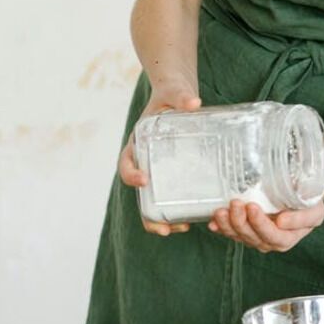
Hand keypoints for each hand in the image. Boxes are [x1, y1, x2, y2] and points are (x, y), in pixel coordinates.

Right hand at [119, 80, 201, 235]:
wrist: (179, 95)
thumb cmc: (172, 94)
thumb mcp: (175, 93)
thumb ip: (181, 96)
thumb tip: (193, 102)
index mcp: (138, 143)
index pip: (126, 162)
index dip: (131, 173)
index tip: (144, 180)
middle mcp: (145, 161)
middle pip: (139, 193)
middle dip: (147, 214)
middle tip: (163, 228)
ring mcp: (161, 170)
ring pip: (155, 200)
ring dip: (162, 218)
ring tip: (178, 230)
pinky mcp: (177, 173)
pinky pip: (174, 195)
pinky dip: (180, 209)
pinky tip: (196, 219)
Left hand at [207, 198, 323, 252]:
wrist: (301, 199)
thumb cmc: (309, 204)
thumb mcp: (315, 211)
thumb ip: (302, 218)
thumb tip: (282, 221)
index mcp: (286, 239)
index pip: (271, 235)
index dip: (260, 223)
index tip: (253, 207)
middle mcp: (268, 242)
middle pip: (251, 236)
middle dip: (240, 220)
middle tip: (236, 202)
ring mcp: (254, 238)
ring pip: (237, 235)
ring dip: (226, 224)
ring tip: (221, 210)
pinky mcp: (243, 231)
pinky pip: (229, 232)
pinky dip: (220, 227)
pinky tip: (212, 222)